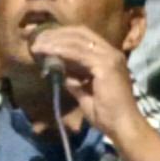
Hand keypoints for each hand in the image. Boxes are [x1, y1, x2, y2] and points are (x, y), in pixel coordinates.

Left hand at [30, 26, 159, 160]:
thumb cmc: (107, 114)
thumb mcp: (85, 94)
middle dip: (57, 34)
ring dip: (55, 41)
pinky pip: (78, 53)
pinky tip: (48, 52)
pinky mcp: (106, 65)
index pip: (85, 38)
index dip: (63, 36)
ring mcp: (110, 57)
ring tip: (37, 46)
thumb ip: (74, 81)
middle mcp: (111, 53)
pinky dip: (61, 51)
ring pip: (78, 41)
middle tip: (37, 41)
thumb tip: (59, 72)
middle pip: (80, 33)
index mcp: (109, 58)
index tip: (45, 41)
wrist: (122, 126)